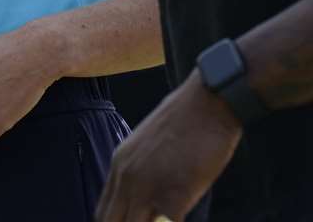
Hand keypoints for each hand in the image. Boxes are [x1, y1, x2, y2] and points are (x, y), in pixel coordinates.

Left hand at [94, 74, 241, 221]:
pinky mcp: (173, 195)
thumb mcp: (148, 144)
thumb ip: (140, 170)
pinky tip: (180, 219)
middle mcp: (127, 178)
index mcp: (119, 165)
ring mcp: (148, 188)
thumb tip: (144, 197)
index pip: (104, 213)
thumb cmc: (187, 121)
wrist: (208, 102)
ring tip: (164, 220)